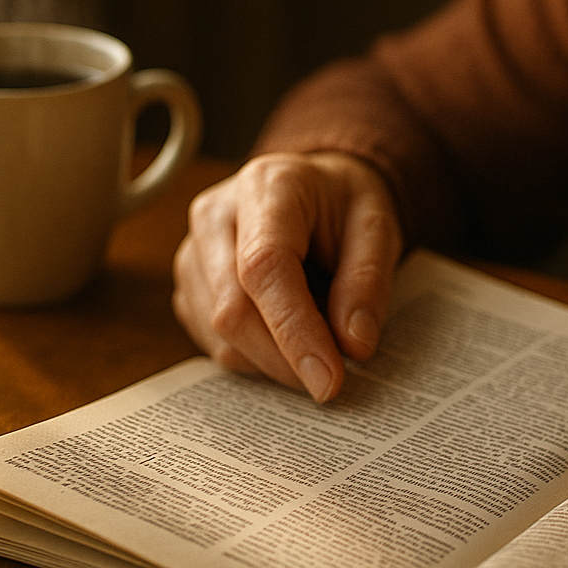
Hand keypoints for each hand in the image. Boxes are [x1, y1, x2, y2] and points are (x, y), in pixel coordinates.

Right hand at [172, 151, 401, 402]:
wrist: (316, 189)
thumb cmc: (345, 204)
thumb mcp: (378, 226)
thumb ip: (368, 281)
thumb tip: (353, 345)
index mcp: (266, 188)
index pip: (264, 268)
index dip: (294, 331)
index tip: (329, 379)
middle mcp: (214, 216)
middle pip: (232, 309)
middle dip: (286, 359)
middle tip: (335, 376)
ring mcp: (193, 253)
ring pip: (219, 336)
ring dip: (273, 360)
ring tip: (316, 333)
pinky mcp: (189, 286)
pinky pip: (214, 344)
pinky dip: (257, 357)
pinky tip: (287, 334)